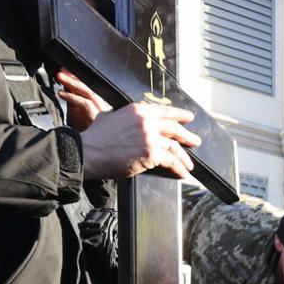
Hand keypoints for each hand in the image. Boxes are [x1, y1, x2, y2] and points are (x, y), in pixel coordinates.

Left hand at [54, 68, 110, 130]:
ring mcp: (101, 111)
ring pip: (88, 92)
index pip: (87, 85)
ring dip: (73, 83)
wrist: (90, 148)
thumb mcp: (76, 115)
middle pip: (89, 85)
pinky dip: (72, 97)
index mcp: (97, 103)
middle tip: (61, 71)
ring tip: (60, 77)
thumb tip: (65, 88)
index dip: (76, 77)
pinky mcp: (98, 118)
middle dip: (74, 76)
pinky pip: (85, 104)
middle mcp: (101, 105)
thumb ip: (72, 101)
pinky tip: (62, 94)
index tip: (64, 72)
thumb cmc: (86, 135)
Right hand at [78, 102, 198, 181]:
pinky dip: (179, 169)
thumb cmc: (95, 138)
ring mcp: (150, 137)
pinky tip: (182, 173)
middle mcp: (146, 121)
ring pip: (174, 147)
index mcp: (137, 110)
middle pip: (174, 128)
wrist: (88, 152)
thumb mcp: (110, 117)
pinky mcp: (151, 154)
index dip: (180, 115)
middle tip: (195, 141)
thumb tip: (130, 122)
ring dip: (184, 157)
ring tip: (189, 164)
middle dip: (187, 136)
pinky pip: (171, 161)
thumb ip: (124, 117)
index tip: (189, 118)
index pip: (164, 111)